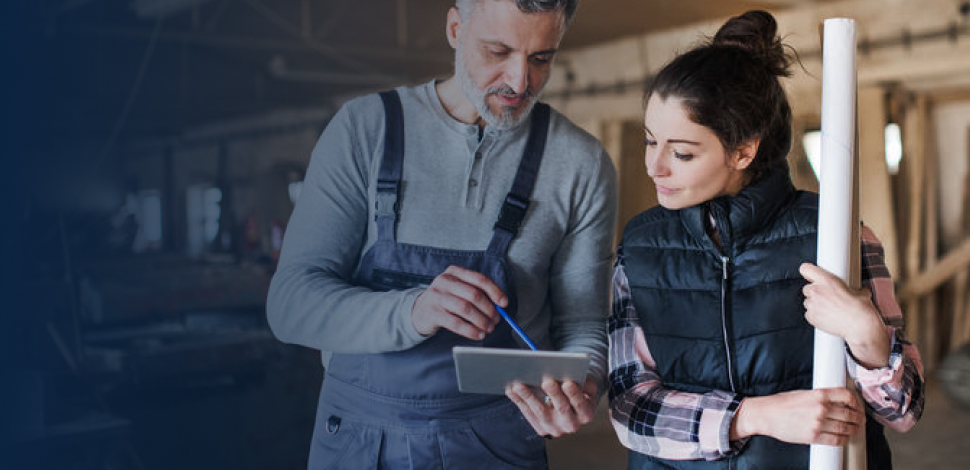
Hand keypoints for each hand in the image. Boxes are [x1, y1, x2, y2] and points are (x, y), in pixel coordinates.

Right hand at [411, 265, 503, 339]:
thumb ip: (477, 293)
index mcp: (454, 272)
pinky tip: (478, 334)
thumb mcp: (458, 290)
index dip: (495, 291)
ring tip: (488, 328)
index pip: (479, 279)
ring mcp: (437, 296)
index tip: (504, 304)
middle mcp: (444, 281)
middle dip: (489, 309)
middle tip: (496, 320)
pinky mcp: (433, 313)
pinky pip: (456, 323)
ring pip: (466, 309)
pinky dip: (471, 331)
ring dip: (481, 321)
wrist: (419, 311)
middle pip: (474, 295)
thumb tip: (500, 305)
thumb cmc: (445, 300)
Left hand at [506, 377, 597, 437]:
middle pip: (561, 409)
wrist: (572, 407)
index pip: (580, 405)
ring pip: (540, 412)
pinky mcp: (541, 429)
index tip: (568, 383)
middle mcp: (571, 425)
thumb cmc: (580, 389)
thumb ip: (584, 379)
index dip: (574, 394)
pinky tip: (511, 389)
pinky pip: (528, 414)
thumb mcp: (587, 384)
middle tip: (546, 381)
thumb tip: (573, 371)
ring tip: (519, 384)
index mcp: (586, 414)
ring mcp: (555, 429)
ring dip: (529, 397)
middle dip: (553, 394)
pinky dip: (519, 400)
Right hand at [732, 388, 864, 445]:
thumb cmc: (781, 404)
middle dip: (858, 418)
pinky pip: (835, 440)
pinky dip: (843, 440)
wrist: (766, 415)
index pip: (847, 396)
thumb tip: (837, 402)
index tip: (857, 406)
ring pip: (845, 428)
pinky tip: (843, 438)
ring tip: (854, 429)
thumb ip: (820, 397)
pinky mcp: (813, 436)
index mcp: (818, 394)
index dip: (856, 402)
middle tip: (860, 420)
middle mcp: (820, 408)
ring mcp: (817, 423)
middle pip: (849, 414)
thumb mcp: (803, 393)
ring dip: (853, 430)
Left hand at [799, 263, 889, 368]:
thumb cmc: (861, 310)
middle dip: (815, 292)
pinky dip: (815, 315)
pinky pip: (808, 314)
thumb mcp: (860, 292)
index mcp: (827, 280)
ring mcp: (812, 305)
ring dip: (815, 304)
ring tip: (829, 309)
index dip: (808, 272)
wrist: (861, 328)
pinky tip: (827, 317)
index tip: (812, 276)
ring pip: (807, 302)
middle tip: (827, 297)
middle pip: (807, 288)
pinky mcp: (811, 317)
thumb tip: (857, 290)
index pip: (805, 269)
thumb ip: (852, 288)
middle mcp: (816, 291)